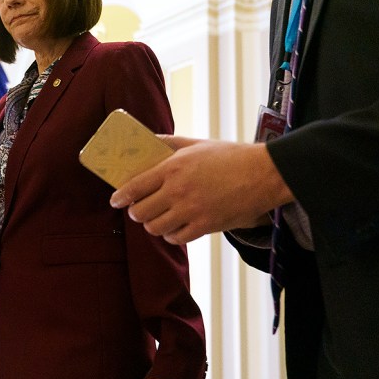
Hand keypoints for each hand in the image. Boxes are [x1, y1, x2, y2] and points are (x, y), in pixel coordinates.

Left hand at [109, 137, 292, 244]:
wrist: (263, 175)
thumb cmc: (230, 157)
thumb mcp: (197, 144)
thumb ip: (170, 143)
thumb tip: (148, 141)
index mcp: (173, 167)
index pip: (135, 186)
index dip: (120, 196)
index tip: (115, 200)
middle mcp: (178, 191)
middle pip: (140, 211)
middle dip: (136, 212)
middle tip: (138, 209)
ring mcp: (191, 211)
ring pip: (155, 228)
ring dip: (152, 225)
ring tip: (157, 219)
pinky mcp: (205, 226)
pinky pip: (176, 238)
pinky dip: (171, 235)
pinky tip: (174, 227)